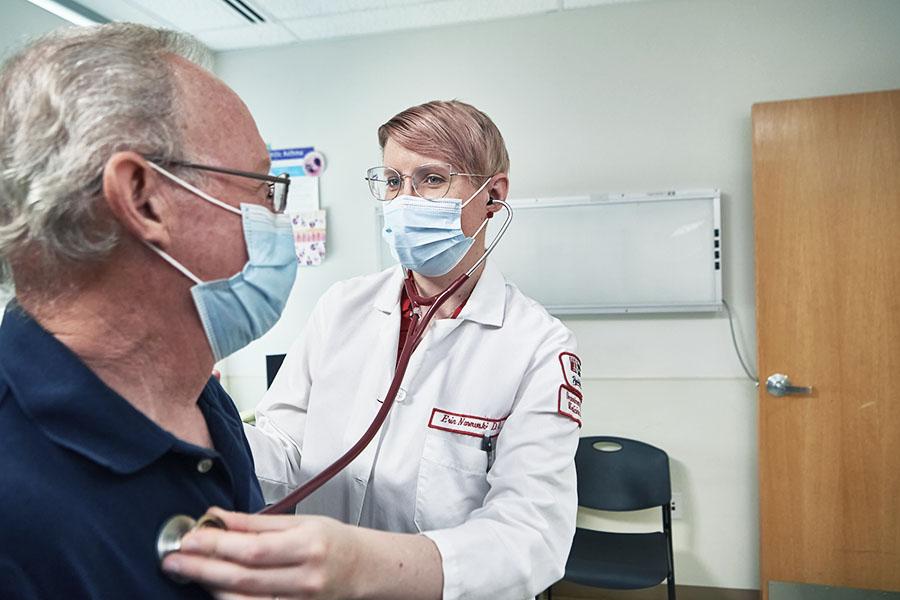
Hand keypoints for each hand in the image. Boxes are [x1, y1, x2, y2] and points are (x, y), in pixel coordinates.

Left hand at [161, 508, 360, 599]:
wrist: (363, 569)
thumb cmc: (334, 541)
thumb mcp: (300, 522)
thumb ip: (257, 522)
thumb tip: (219, 516)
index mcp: (308, 546)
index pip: (253, 548)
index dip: (217, 544)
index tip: (190, 537)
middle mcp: (305, 578)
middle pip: (243, 577)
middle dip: (203, 568)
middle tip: (174, 558)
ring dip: (212, 586)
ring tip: (190, 572)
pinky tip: (216, 589)